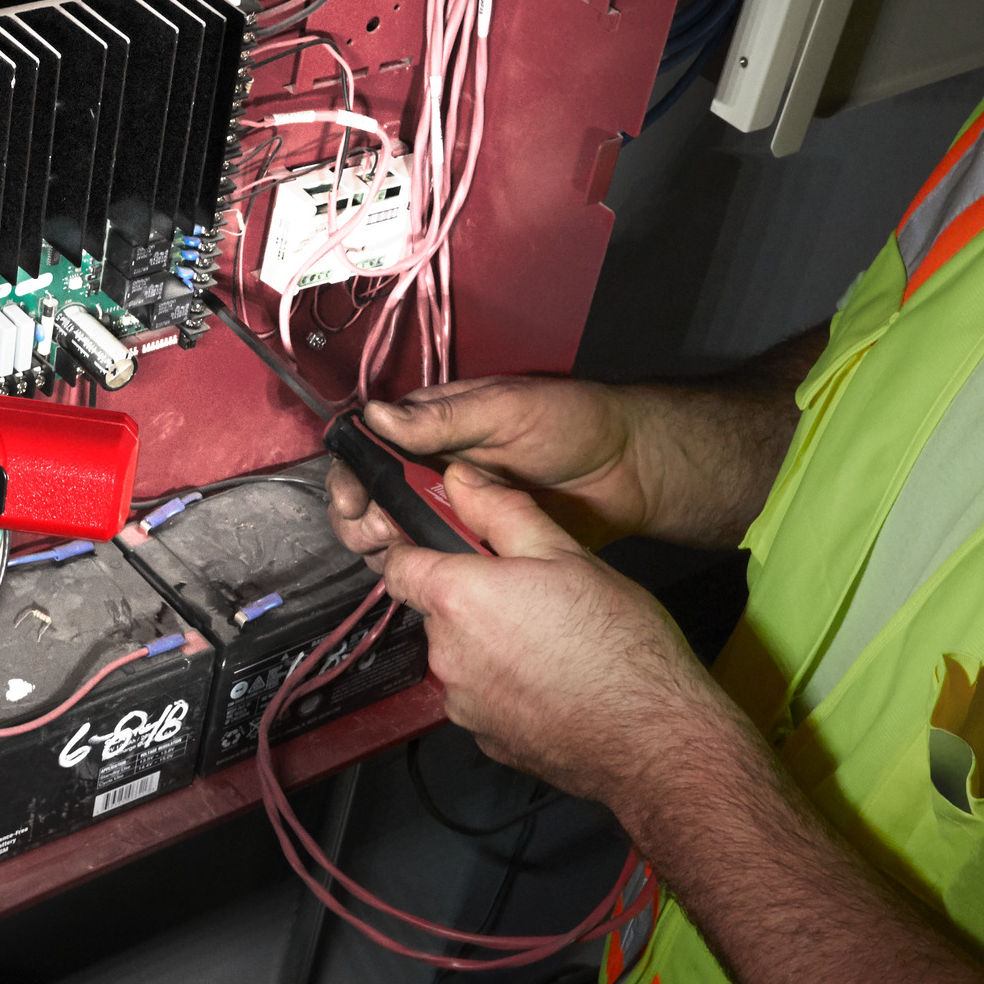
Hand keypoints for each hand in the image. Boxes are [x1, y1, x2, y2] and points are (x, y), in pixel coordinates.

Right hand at [323, 373, 651, 561]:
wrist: (629, 471)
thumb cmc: (576, 422)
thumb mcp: (508, 409)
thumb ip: (444, 419)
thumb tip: (379, 416)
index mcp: (434, 426)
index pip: (370, 448)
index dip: (354, 474)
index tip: (357, 497)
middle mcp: (434, 469)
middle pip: (372, 498)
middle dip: (362, 518)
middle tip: (380, 531)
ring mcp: (453, 510)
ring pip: (395, 535)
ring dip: (386, 547)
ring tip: (401, 552)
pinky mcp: (475, 546)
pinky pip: (436, 564)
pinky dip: (422, 573)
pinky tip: (431, 575)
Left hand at [367, 462, 735, 813]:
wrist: (651, 736)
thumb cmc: (617, 643)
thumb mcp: (566, 553)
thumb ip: (501, 512)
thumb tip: (460, 481)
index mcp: (457, 599)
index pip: (398, 567)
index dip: (419, 551)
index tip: (447, 548)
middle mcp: (447, 654)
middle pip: (439, 612)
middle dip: (473, 599)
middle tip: (532, 592)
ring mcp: (464, 703)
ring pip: (463, 657)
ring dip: (492, 644)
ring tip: (553, 641)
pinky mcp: (486, 739)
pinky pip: (485, 698)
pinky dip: (508, 686)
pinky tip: (555, 681)